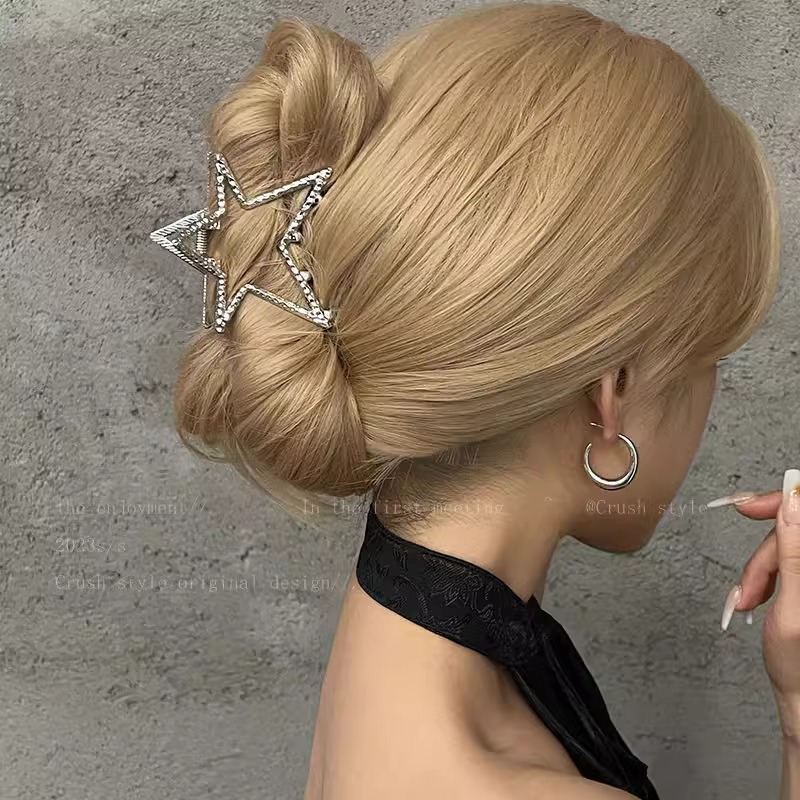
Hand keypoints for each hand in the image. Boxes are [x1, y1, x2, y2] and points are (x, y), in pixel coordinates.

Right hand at [721, 472, 799, 739]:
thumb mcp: (793, 608)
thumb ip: (795, 551)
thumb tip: (793, 498)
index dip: (781, 501)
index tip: (748, 507)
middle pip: (794, 531)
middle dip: (765, 556)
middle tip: (747, 585)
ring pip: (788, 546)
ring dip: (762, 570)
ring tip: (750, 600)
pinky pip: (789, 561)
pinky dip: (769, 575)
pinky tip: (761, 594)